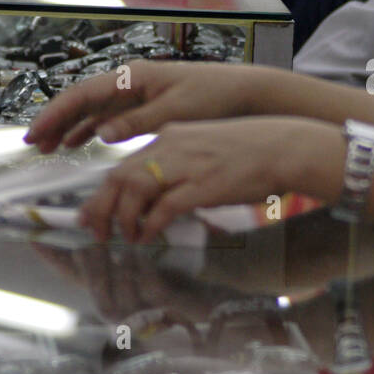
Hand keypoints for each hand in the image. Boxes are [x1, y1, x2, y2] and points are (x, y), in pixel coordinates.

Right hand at [25, 59, 269, 152]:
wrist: (243, 93)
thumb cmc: (213, 98)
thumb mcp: (176, 112)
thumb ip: (137, 122)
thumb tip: (102, 133)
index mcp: (133, 77)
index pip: (83, 94)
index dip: (56, 113)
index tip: (35, 132)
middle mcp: (129, 81)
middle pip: (82, 100)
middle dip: (55, 120)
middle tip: (32, 143)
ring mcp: (135, 92)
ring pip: (91, 109)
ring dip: (68, 126)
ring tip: (46, 147)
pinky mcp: (143, 104)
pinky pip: (107, 116)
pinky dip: (88, 129)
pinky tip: (75, 142)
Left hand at [77, 116, 327, 243]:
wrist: (283, 146)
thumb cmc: (247, 152)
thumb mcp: (202, 150)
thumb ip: (176, 167)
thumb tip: (154, 198)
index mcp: (169, 137)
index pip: (123, 165)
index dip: (102, 192)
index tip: (91, 213)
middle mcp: (172, 146)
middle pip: (120, 176)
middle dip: (101, 206)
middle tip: (95, 231)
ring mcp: (187, 164)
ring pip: (135, 187)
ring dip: (124, 216)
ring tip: (124, 236)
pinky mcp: (204, 184)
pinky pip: (165, 205)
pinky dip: (151, 223)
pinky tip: (149, 236)